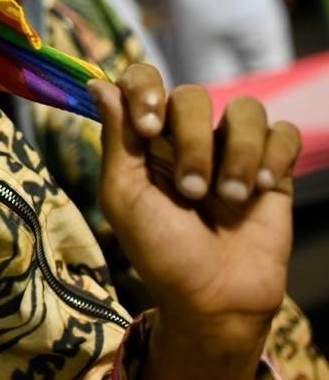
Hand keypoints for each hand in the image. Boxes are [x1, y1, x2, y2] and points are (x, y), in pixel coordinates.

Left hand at [89, 64, 301, 379]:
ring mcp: (232, 150)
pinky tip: (262, 189)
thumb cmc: (161, 251)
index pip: (142, 81)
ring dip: (237, 153)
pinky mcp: (273, 167)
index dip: (145, 89)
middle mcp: (187, 137)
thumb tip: (97, 84)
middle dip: (192, 144)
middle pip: (192, 96)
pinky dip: (274, 156)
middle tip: (190, 191)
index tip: (149, 127)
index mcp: (145, 140)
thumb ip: (116, 139)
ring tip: (231, 196)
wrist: (215, 297)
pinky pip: (282, 131)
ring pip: (244, 109)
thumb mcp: (125, 197)